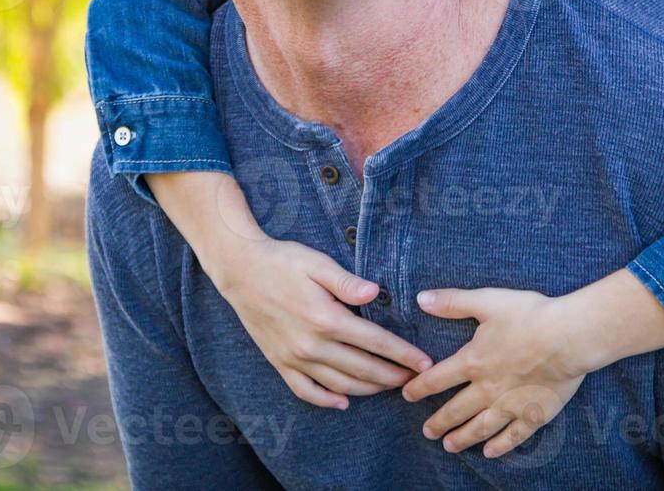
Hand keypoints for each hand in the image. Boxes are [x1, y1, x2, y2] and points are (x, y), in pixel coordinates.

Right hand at [216, 237, 433, 409]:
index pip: (375, 342)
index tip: (424, 362)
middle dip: (393, 376)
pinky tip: (343, 401)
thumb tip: (376, 293)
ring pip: (339, 384)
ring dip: (368, 389)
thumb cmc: (281, 261)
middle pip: (363, 369)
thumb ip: (347, 282)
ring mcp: (294, 358)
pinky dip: (326, 400)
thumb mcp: (317, 263)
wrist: (239, 270)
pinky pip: (306, 391)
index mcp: (326, 318)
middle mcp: (311, 345)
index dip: (403, 354)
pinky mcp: (279, 363)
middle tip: (415, 379)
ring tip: (389, 387)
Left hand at [403, 287, 588, 457]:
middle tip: (427, 432)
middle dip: (439, 421)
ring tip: (449, 446)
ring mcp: (510, 404)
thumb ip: (453, 302)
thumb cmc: (530, 316)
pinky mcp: (533, 414)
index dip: (419, 388)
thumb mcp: (487, 301)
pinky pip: (513, 435)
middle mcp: (487, 388)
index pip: (437, 378)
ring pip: (480, 427)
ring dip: (462, 437)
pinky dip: (500, 446)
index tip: (407, 395)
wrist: (569, 338)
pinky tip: (490, 452)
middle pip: (456, 409)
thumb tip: (421, 298)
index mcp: (473, 361)